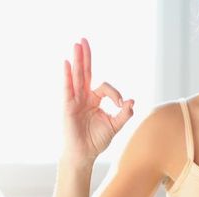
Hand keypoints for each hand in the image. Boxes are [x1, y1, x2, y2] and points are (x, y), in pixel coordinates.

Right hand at [62, 38, 134, 164]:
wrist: (83, 154)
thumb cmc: (96, 141)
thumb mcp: (115, 126)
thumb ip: (124, 114)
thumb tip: (132, 101)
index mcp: (94, 99)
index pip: (104, 87)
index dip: (115, 93)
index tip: (121, 104)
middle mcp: (83, 97)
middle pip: (85, 72)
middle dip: (85, 56)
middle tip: (83, 40)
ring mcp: (74, 100)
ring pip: (77, 76)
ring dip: (77, 60)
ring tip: (76, 44)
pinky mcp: (68, 106)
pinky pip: (67, 88)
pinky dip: (67, 76)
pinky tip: (66, 63)